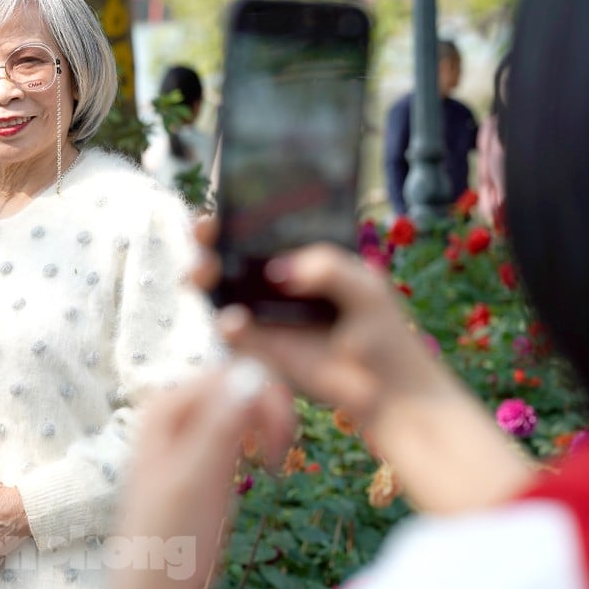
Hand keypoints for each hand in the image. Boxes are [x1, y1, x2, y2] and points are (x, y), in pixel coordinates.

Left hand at [114, 361, 292, 588]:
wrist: (156, 586)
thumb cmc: (168, 542)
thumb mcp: (197, 480)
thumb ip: (220, 426)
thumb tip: (250, 372)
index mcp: (165, 406)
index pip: (230, 372)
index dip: (267, 396)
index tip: (285, 439)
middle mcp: (173, 408)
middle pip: (238, 380)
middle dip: (269, 408)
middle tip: (282, 452)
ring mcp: (187, 428)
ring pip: (242, 399)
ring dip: (268, 421)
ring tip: (273, 461)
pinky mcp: (202, 449)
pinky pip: (238, 422)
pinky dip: (259, 435)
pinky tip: (263, 462)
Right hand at [191, 218, 447, 426]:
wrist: (388, 392)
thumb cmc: (381, 333)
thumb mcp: (364, 288)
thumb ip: (328, 268)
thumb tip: (277, 270)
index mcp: (301, 254)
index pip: (261, 223)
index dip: (237, 207)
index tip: (223, 196)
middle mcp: (272, 279)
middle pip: (227, 248)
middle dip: (207, 235)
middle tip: (206, 230)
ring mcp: (259, 313)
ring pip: (216, 286)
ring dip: (200, 273)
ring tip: (205, 271)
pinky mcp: (255, 347)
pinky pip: (229, 330)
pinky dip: (225, 323)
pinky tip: (234, 320)